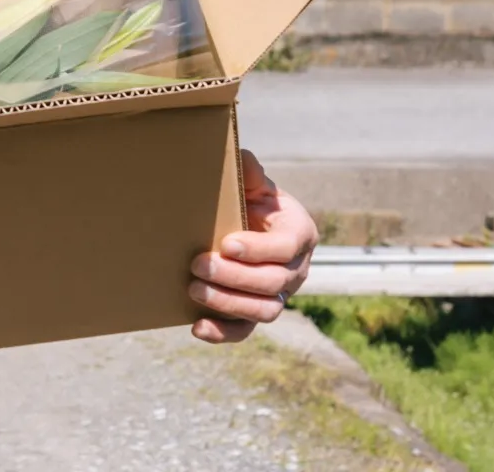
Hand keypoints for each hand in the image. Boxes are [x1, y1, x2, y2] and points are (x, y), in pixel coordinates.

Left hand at [188, 149, 316, 343]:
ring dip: (228, 303)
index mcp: (299, 233)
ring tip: (194, 289)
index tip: (226, 244)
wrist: (248, 225)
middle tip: (197, 264)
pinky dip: (223, 332)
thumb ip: (250, 174)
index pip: (286, 247)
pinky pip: (246, 329)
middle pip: (273, 282)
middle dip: (234, 276)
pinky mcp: (257, 311)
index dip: (258, 249)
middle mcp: (296, 268)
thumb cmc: (251, 201)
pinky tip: (197, 327)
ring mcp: (279, 294)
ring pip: (263, 310)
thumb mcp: (254, 184)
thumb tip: (243, 159)